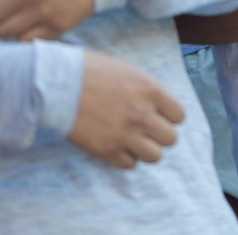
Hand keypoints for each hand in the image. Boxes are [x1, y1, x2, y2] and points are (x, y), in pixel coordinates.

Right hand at [69, 51, 183, 168]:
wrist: (58, 83)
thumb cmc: (92, 71)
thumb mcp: (129, 71)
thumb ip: (148, 90)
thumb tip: (159, 106)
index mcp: (151, 91)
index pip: (179, 116)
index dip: (169, 116)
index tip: (158, 114)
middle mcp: (142, 115)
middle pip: (171, 139)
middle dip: (160, 134)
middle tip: (146, 129)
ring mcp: (124, 134)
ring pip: (154, 156)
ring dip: (146, 149)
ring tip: (134, 140)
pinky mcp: (105, 150)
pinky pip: (129, 165)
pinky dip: (125, 157)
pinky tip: (117, 145)